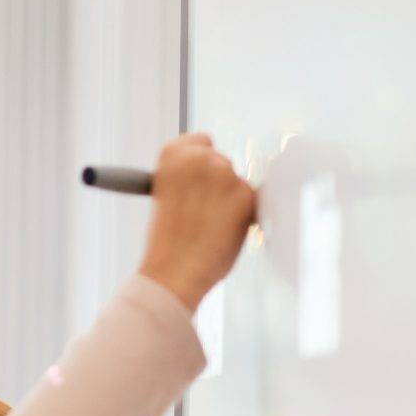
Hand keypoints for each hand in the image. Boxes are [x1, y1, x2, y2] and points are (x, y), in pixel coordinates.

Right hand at [136, 133, 256, 309]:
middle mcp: (201, 157)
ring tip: (208, 227)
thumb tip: (212, 179)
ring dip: (229, 200)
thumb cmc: (166, 243)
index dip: (198, 163)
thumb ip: (188, 180)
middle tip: (199, 213)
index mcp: (172, 155)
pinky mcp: (246, 195)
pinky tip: (223, 232)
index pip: (200, 141)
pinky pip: (250, 200)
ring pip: (236, 182)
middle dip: (216, 184)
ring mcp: (226, 175)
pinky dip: (241, 214)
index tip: (194, 181)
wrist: (173, 274)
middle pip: (221, 161)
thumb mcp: (165, 198)